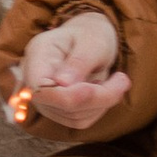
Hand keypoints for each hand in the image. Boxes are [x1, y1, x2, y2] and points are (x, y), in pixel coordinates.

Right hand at [13, 10, 128, 131]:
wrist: (90, 40)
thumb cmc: (91, 35)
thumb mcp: (92, 41)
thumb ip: (79, 61)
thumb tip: (62, 84)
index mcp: (37, 54)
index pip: (39, 88)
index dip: (65, 96)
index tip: (91, 89)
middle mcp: (34, 80)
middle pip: (60, 105)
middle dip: (97, 97)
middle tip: (122, 79)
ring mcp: (44, 99)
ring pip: (74, 116)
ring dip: (102, 102)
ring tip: (116, 79)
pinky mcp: (57, 111)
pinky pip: (81, 120)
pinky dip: (99, 108)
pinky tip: (104, 89)